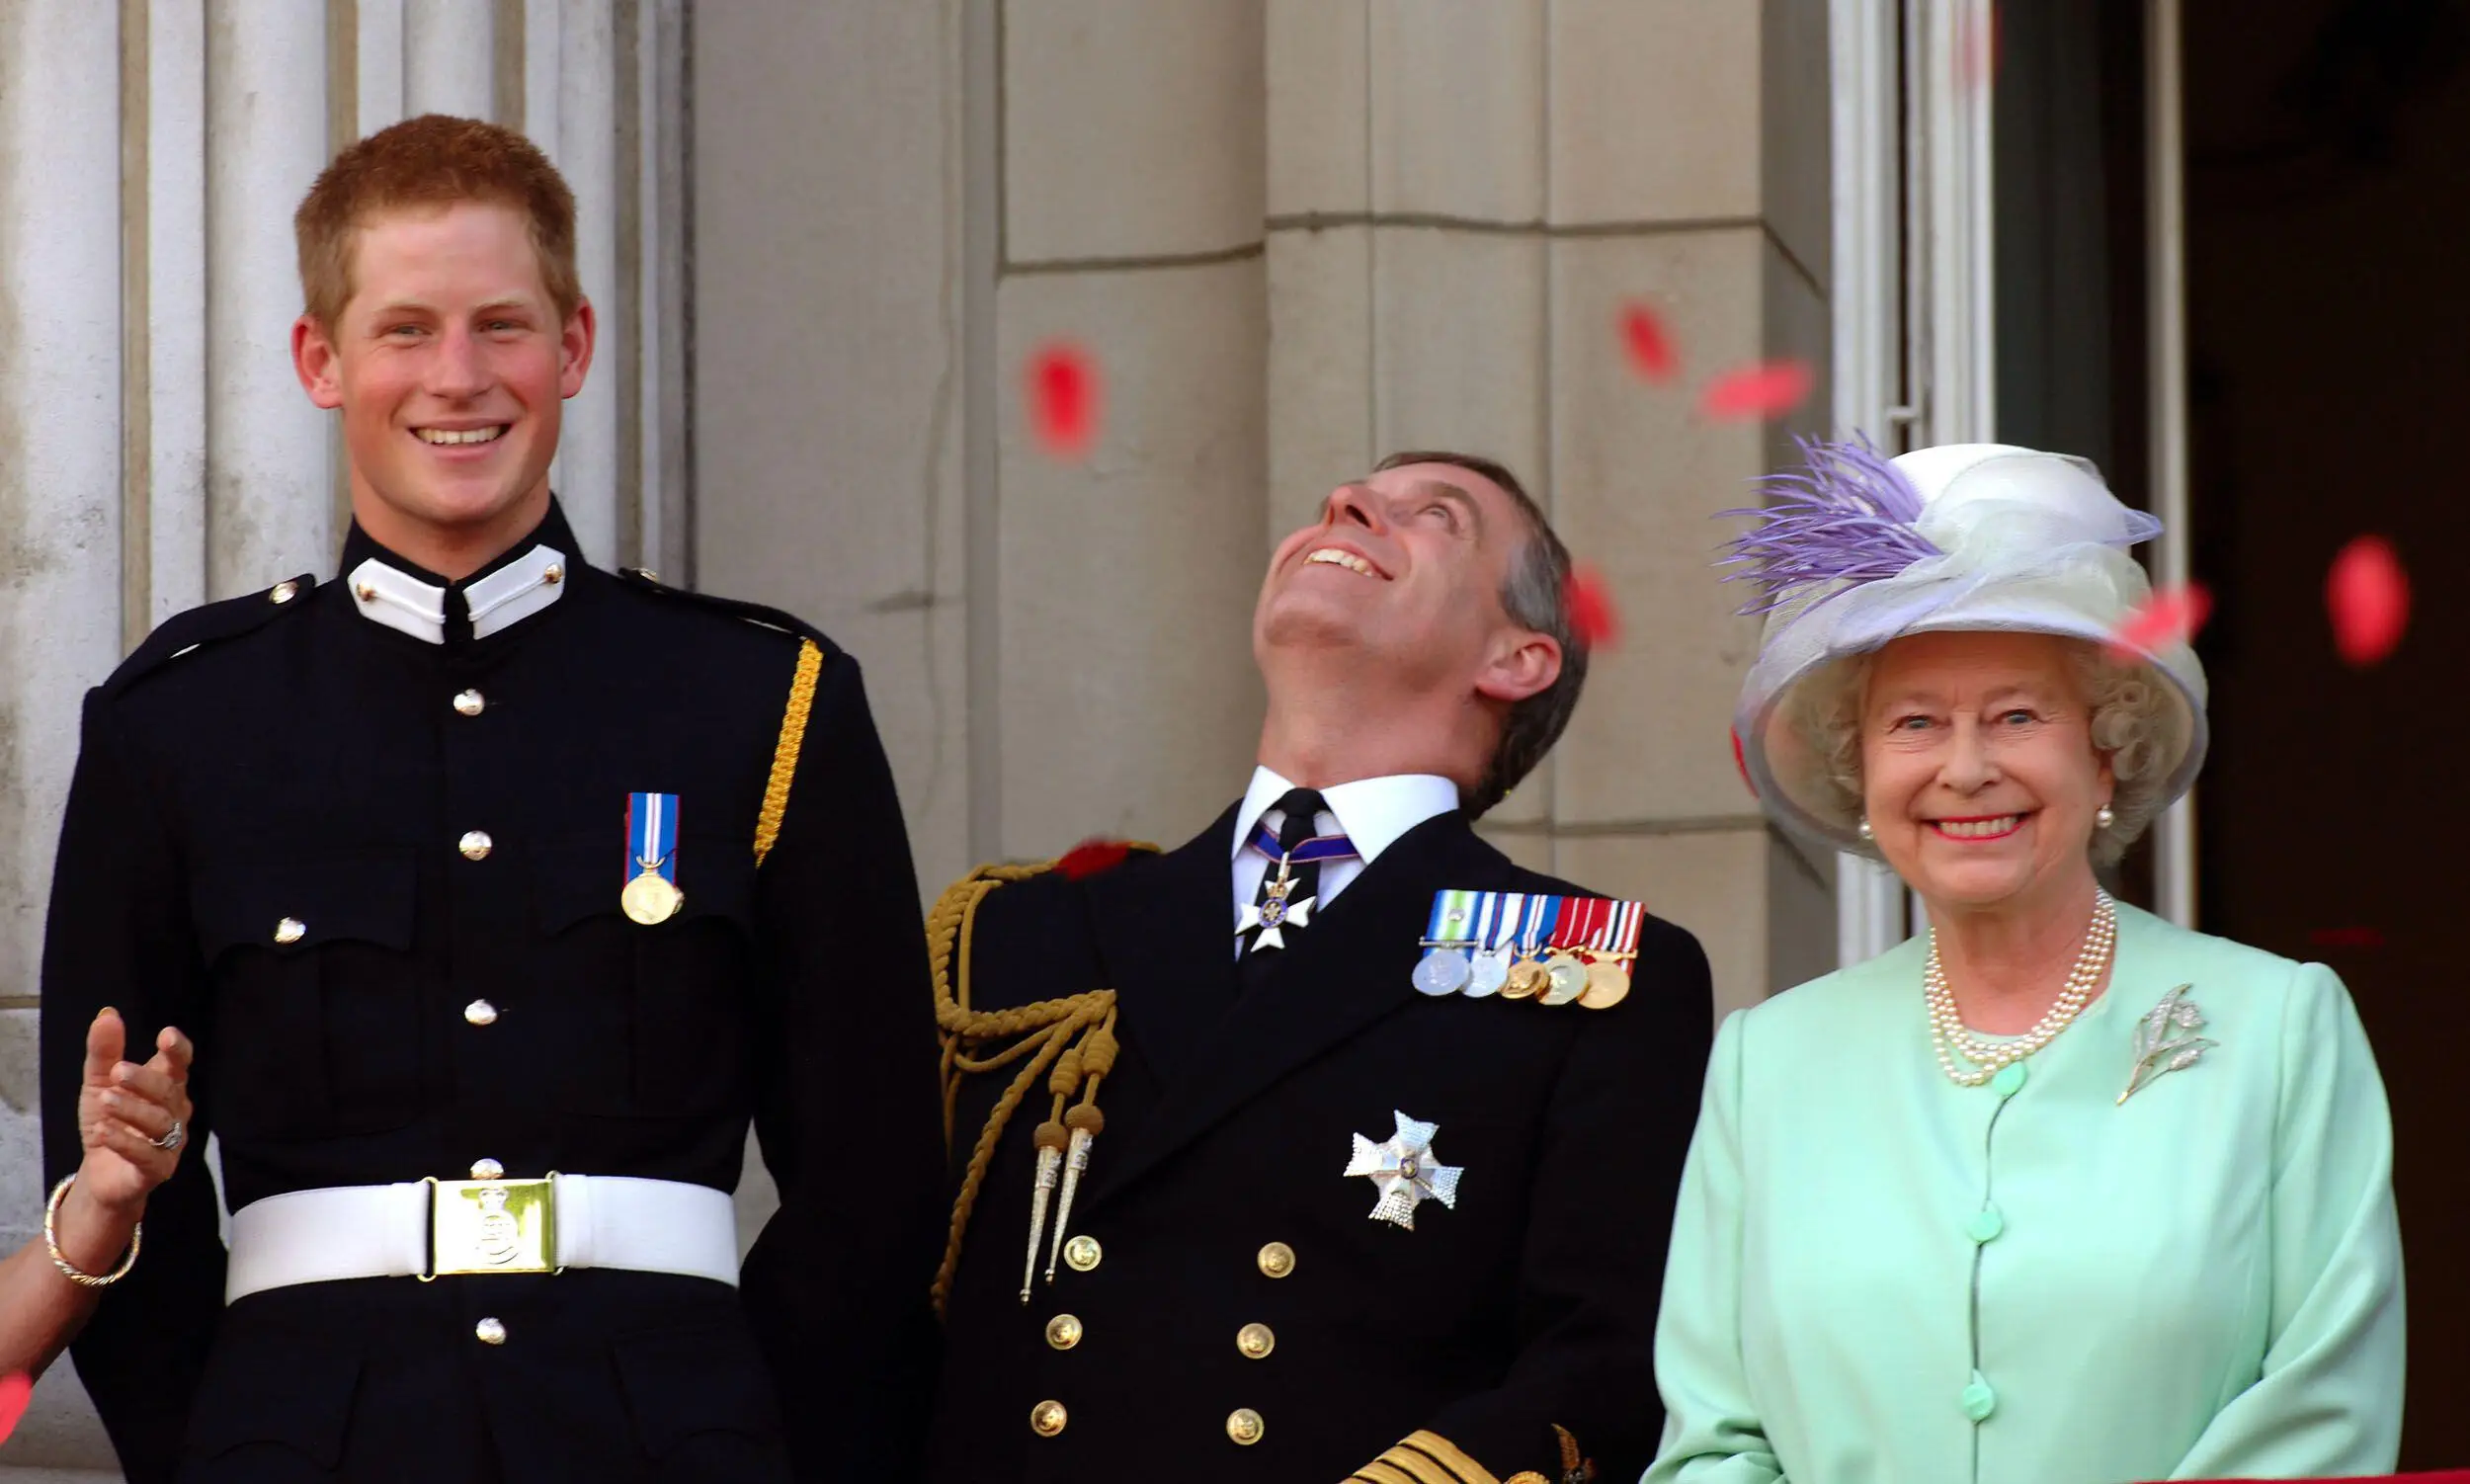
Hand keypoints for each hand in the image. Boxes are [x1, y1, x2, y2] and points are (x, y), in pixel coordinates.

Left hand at [73, 1009, 192, 1217]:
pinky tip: (103, 1131)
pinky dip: (125, 1142)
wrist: (101, 1174)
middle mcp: (176, 1112)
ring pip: (160, 1122)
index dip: (178, 1051)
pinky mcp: (159, 1170)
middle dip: (145, 1080)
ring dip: (132, 1109)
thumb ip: (104, 1052)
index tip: (166, 1036)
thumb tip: (108, 1013)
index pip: (180, 1064)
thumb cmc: (109, 1122)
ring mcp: (170, 1142)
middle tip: (118, 1072)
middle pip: (169, 1091)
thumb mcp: (99, 1084)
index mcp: (167, 1086)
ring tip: (105, 1101)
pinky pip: (147, 1155)